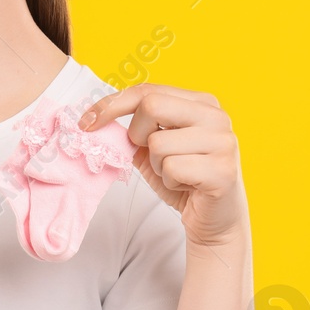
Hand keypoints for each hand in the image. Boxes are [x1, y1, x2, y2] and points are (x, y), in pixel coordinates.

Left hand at [78, 83, 248, 248]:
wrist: (214, 219)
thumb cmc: (182, 179)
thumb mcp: (152, 149)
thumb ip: (133, 130)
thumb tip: (94, 120)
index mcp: (201, 102)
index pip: (147, 91)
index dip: (111, 105)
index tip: (86, 123)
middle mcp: (216, 116)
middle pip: (152, 106)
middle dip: (137, 135)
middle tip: (151, 155)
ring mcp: (223, 142)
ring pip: (158, 143)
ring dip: (157, 166)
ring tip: (176, 174)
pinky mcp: (223, 171)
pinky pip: (172, 169)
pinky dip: (169, 182)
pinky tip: (186, 186)